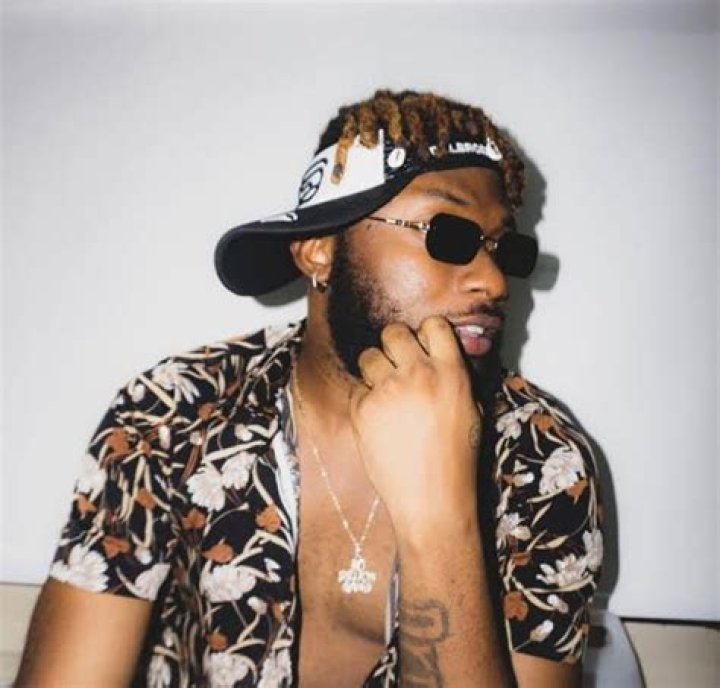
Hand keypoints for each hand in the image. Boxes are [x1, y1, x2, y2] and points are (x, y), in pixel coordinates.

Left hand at [349, 316, 481, 535]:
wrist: (432, 500)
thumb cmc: (456, 461)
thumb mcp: (471, 411)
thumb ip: (455, 377)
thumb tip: (439, 355)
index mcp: (452, 373)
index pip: (434, 326)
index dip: (425, 334)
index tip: (421, 345)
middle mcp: (419, 375)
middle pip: (394, 332)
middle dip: (393, 345)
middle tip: (396, 365)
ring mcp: (388, 390)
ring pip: (369, 355)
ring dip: (375, 369)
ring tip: (386, 394)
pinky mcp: (363, 409)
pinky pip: (357, 388)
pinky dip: (365, 400)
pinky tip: (379, 421)